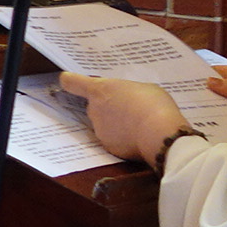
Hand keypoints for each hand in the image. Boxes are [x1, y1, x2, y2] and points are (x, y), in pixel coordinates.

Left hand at [60, 73, 191, 165]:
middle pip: (94, 105)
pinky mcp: (108, 147)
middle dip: (107, 106)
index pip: (72, 83)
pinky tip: (139, 136)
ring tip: (138, 123)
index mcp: (100, 90)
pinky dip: (123, 139)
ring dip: (116, 123)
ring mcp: (99, 130)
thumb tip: (126, 98)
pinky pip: (114, 139)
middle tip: (129, 107)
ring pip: (104, 124)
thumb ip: (127, 91)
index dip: (70, 80)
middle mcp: (93, 110)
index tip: (67, 80)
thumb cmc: (154, 104)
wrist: (159, 134)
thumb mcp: (143, 88)